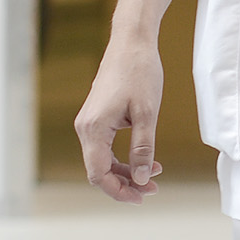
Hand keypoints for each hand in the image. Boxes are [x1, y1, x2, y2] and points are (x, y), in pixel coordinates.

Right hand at [74, 30, 163, 203]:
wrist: (131, 43)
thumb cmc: (140, 73)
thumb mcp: (147, 113)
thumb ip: (143, 148)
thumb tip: (143, 178)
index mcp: (93, 129)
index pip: (98, 174)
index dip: (119, 191)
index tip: (143, 196)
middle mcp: (85, 128)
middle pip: (99, 171)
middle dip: (125, 184)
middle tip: (154, 188)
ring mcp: (89, 123)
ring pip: (102, 160)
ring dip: (126, 172)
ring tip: (155, 174)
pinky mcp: (96, 118)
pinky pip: (105, 147)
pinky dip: (123, 158)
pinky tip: (145, 159)